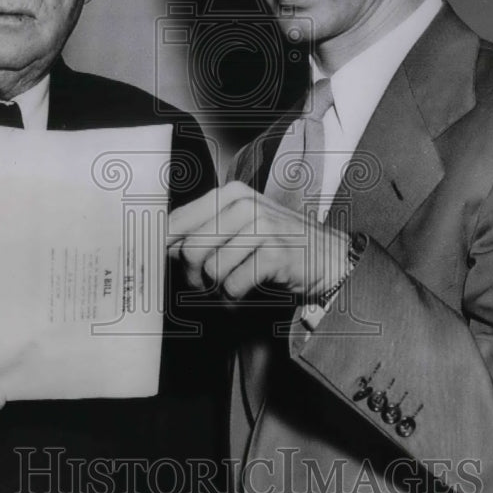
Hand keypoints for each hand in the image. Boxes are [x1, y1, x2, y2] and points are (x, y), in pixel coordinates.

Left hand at [167, 180, 350, 303]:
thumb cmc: (278, 243)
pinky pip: (234, 285)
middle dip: (192, 276)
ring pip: (211, 270)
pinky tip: (244, 293)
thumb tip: (163, 247)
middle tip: (204, 285)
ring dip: (215, 289)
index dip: (165, 248)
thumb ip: (203, 231)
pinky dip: (234, 298)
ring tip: (228, 287)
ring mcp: (262, 227)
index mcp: (230, 194)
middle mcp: (244, 205)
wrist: (329, 256)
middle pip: (190, 249)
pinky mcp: (276, 253)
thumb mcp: (240, 226)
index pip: (177, 221)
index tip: (164, 264)